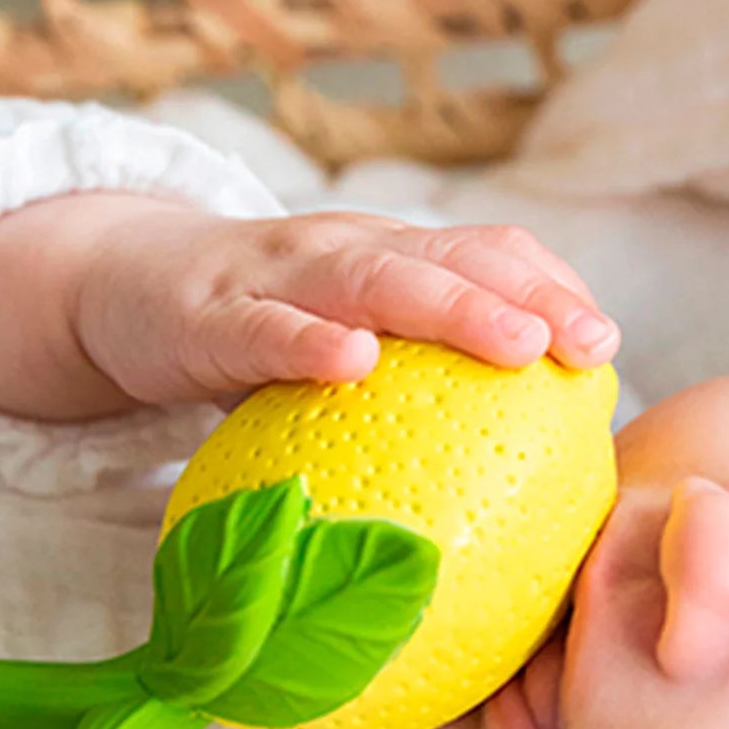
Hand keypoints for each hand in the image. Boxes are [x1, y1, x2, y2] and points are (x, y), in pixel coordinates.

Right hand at [75, 200, 619, 409]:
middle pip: (447, 258)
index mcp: (384, 258)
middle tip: (590, 343)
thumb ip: (405, 386)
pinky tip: (352, 362)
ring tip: (515, 342)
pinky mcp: (208, 311)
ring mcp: (276, 275)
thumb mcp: (338, 342)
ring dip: (449, 304)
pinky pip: (261, 326)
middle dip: (526, 296)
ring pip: (371, 278)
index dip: (547, 286)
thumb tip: (489, 476)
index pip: (481, 252)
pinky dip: (307, 339)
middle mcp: (343, 252)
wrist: (123, 286)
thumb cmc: (254, 331)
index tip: (605, 344)